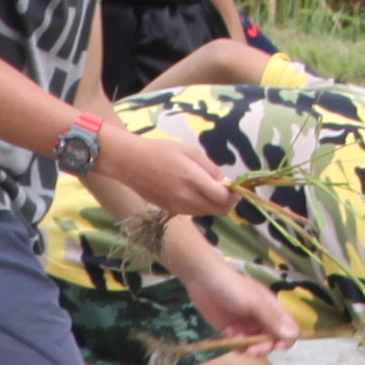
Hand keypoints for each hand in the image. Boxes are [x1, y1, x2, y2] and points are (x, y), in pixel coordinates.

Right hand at [86, 126, 232, 221]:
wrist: (129, 162)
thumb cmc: (160, 151)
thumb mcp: (190, 151)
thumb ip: (210, 168)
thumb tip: (227, 182)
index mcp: (193, 180)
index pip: (224, 197)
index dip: (235, 194)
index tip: (236, 186)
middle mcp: (187, 198)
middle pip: (219, 210)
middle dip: (228, 202)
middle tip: (227, 190)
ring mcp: (178, 207)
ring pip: (207, 213)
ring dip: (214, 204)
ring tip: (209, 188)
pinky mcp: (170, 210)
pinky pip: (194, 212)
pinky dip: (200, 205)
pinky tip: (194, 191)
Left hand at [184, 252, 293, 353]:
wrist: (203, 280)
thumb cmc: (233, 287)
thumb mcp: (255, 302)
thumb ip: (273, 318)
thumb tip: (293, 335)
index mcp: (273, 310)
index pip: (289, 331)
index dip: (285, 341)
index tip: (275, 346)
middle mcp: (263, 320)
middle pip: (272, 342)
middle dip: (262, 347)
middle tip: (250, 349)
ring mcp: (247, 326)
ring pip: (255, 346)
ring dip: (247, 347)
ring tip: (234, 337)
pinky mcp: (232, 331)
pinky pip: (240, 346)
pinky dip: (235, 345)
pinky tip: (227, 334)